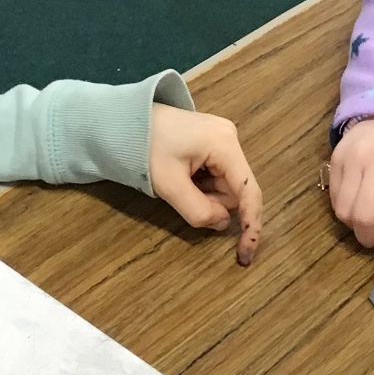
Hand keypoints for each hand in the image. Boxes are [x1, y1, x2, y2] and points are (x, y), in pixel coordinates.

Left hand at [148, 105, 262, 265]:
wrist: (123, 122)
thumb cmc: (145, 148)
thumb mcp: (169, 185)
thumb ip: (199, 210)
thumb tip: (223, 224)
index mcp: (224, 144)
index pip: (249, 191)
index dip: (250, 224)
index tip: (246, 252)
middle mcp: (231, 138)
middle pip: (236, 190)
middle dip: (213, 203)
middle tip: (181, 195)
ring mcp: (222, 138)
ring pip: (226, 185)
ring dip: (205, 195)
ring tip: (178, 182)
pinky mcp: (213, 142)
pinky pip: (217, 175)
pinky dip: (201, 185)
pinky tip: (182, 176)